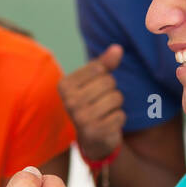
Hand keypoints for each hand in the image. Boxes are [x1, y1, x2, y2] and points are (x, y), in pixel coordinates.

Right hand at [59, 44, 125, 160]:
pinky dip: (119, 119)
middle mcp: (69, 101)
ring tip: (105, 113)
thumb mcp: (95, 81)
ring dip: (116, 106)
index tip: (94, 90)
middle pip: (109, 82)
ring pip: (116, 98)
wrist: (92, 138)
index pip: (100, 69)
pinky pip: (120, 115)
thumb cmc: (93, 103)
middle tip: (101, 104)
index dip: (105, 78)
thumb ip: (104, 64)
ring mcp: (80, 118)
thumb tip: (118, 48)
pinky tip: (108, 124)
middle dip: (112, 92)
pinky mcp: (94, 132)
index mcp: (64, 85)